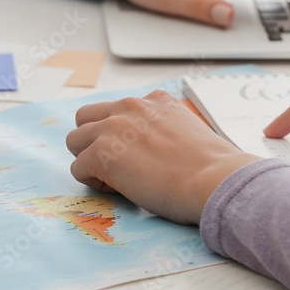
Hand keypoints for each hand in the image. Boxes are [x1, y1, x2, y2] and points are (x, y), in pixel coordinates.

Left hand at [66, 90, 259, 224]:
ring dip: (89, 160)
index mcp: (154, 100)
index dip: (122, 135)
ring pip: (74, 140)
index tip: (139, 155)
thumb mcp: (189, 130)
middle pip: (86, 117)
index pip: (119, 110)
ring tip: (115, 179)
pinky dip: (92, 181)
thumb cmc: (211, 168)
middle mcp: (130, 107)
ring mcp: (112, 128)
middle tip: (115, 165)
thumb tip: (153, 148)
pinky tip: (117, 189)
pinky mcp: (101, 153)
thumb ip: (164, 129)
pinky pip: (77, 168)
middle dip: (93, 140)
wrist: (215, 180)